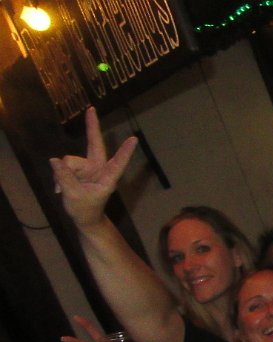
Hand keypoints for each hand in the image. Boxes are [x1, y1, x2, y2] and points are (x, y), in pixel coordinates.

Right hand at [49, 106, 137, 230]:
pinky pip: (63, 165)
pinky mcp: (77, 169)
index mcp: (107, 178)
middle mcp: (99, 169)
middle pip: (94, 145)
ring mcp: (87, 168)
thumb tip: (55, 160)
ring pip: (70, 160)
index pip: (118, 162)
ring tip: (63, 188)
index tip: (134, 139)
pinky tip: (59, 187)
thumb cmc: (85, 209)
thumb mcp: (74, 196)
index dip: (125, 152)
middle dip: (92, 127)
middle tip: (92, 109)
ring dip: (63, 173)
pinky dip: (59, 176)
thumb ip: (65, 178)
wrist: (84, 218)